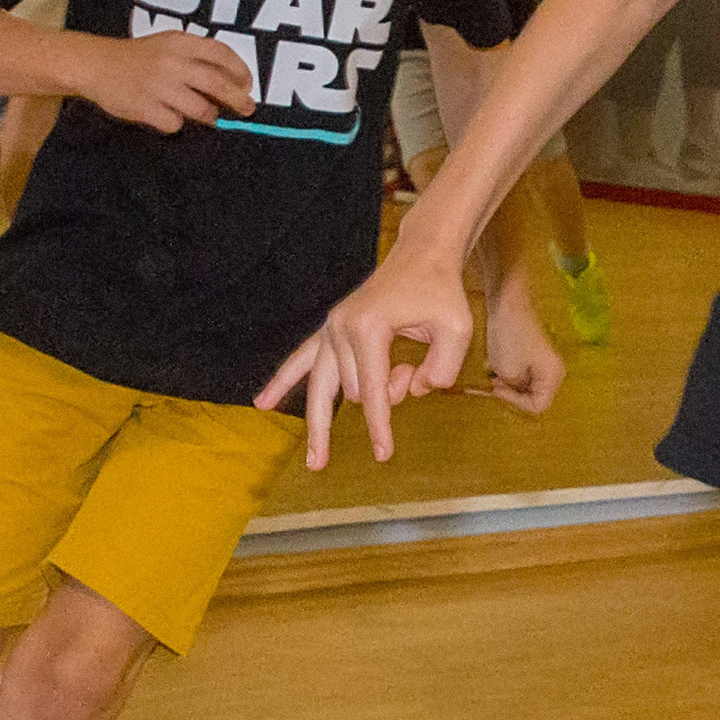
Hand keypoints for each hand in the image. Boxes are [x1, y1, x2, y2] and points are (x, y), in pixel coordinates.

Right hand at [76, 30, 256, 133]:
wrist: (96, 64)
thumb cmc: (139, 57)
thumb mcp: (168, 45)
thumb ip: (197, 58)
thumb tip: (234, 83)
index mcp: (179, 43)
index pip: (221, 54)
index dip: (240, 70)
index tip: (247, 84)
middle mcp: (171, 63)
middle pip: (218, 84)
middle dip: (239, 99)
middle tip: (248, 108)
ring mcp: (158, 86)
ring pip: (202, 109)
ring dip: (210, 115)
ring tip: (207, 114)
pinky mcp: (145, 107)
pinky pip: (175, 123)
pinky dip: (176, 122)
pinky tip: (167, 114)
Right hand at [256, 237, 475, 466]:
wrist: (422, 257)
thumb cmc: (442, 293)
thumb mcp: (458, 330)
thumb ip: (442, 368)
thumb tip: (416, 391)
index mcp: (368, 327)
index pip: (372, 390)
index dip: (379, 425)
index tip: (383, 455)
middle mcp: (341, 327)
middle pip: (353, 391)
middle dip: (384, 397)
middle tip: (409, 371)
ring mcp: (331, 327)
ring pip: (322, 386)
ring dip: (349, 403)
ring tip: (318, 462)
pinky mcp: (329, 328)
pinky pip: (300, 359)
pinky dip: (282, 382)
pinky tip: (261, 403)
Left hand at [482, 275, 565, 415]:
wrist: (507, 304)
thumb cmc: (509, 338)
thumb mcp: (508, 371)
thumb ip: (514, 389)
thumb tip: (515, 389)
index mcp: (553, 376)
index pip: (538, 406)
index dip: (515, 401)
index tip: (497, 387)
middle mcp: (555, 371)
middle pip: (535, 396)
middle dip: (513, 393)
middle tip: (495, 383)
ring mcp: (545, 361)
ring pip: (527, 386)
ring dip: (510, 384)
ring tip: (494, 374)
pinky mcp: (534, 353)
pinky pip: (524, 373)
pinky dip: (511, 374)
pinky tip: (498, 365)